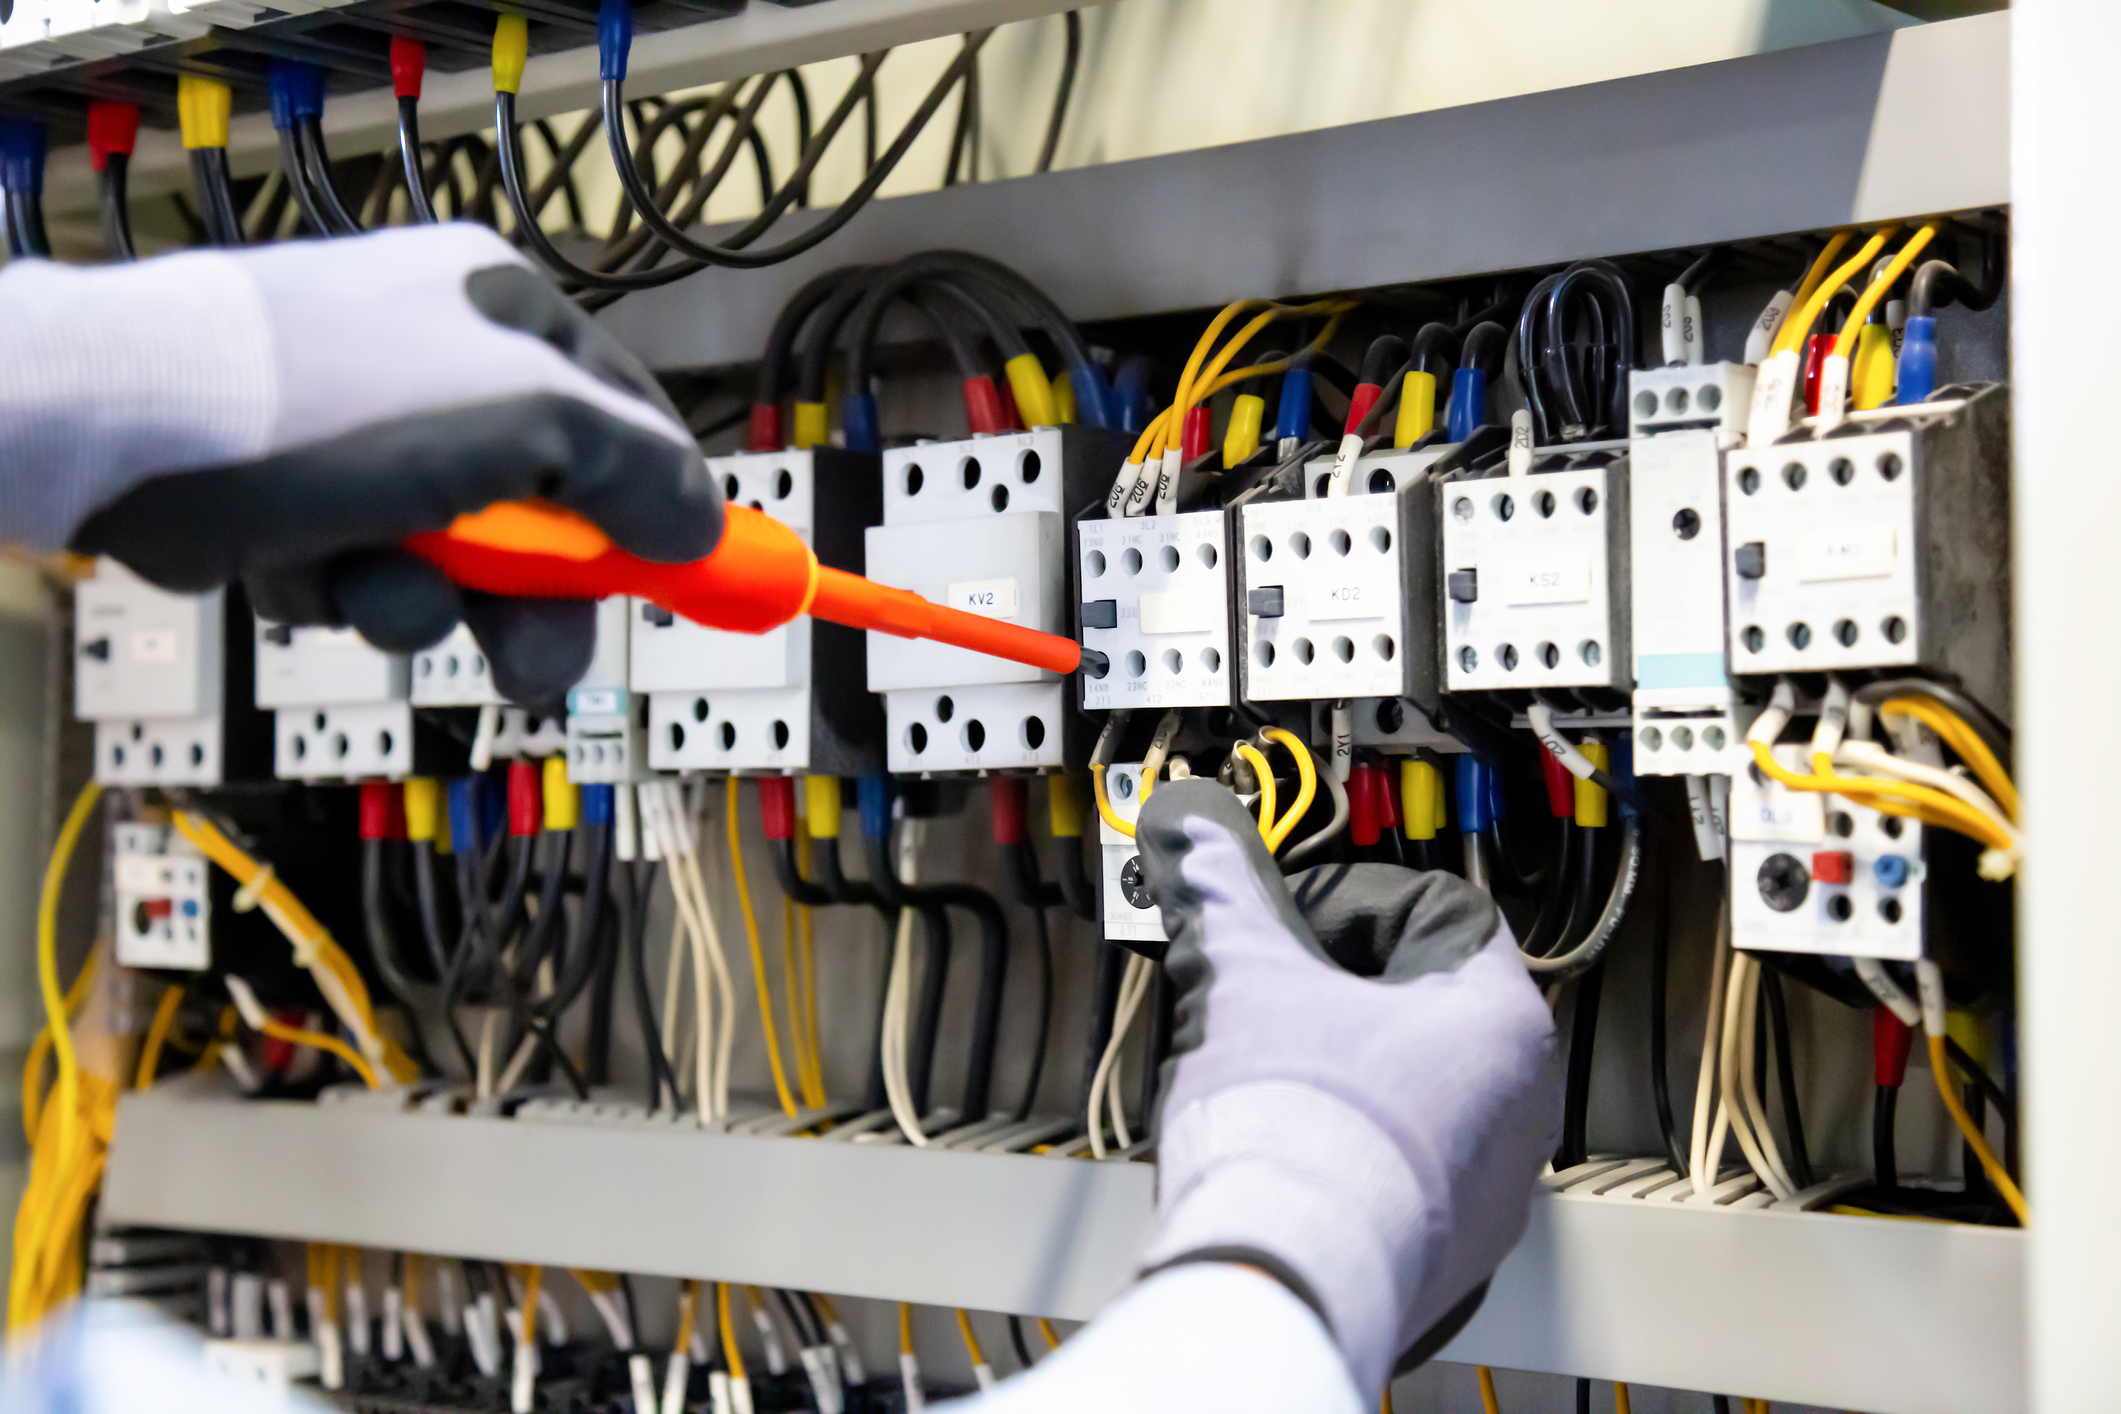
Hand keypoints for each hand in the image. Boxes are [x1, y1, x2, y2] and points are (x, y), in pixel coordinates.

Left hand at [52, 223, 717, 706]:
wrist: (130, 429)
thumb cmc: (341, 405)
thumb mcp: (528, 424)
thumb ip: (636, 473)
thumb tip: (704, 527)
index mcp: (505, 314)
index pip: (629, 420)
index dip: (663, 509)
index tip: (706, 583)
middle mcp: (441, 364)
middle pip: (544, 512)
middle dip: (530, 597)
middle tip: (527, 664)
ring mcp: (364, 432)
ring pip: (452, 561)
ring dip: (422, 598)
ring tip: (370, 586)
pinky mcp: (297, 494)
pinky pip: (365, 572)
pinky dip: (340, 588)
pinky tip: (300, 564)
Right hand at [1131, 779, 1559, 1395]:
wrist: (1280, 1276)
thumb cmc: (1288, 1132)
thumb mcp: (1242, 978)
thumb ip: (1222, 891)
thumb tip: (1194, 830)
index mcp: (1500, 1016)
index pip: (1437, 910)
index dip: (1346, 900)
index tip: (1284, 921)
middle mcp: (1524, 1102)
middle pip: (1427, 1002)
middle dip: (1338, 988)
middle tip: (1266, 994)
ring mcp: (1495, 1187)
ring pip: (1418, 1090)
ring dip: (1344, 1069)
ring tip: (1266, 1077)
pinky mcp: (1453, 1252)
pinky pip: (1406, 1170)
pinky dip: (1350, 1148)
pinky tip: (1286, 1153)